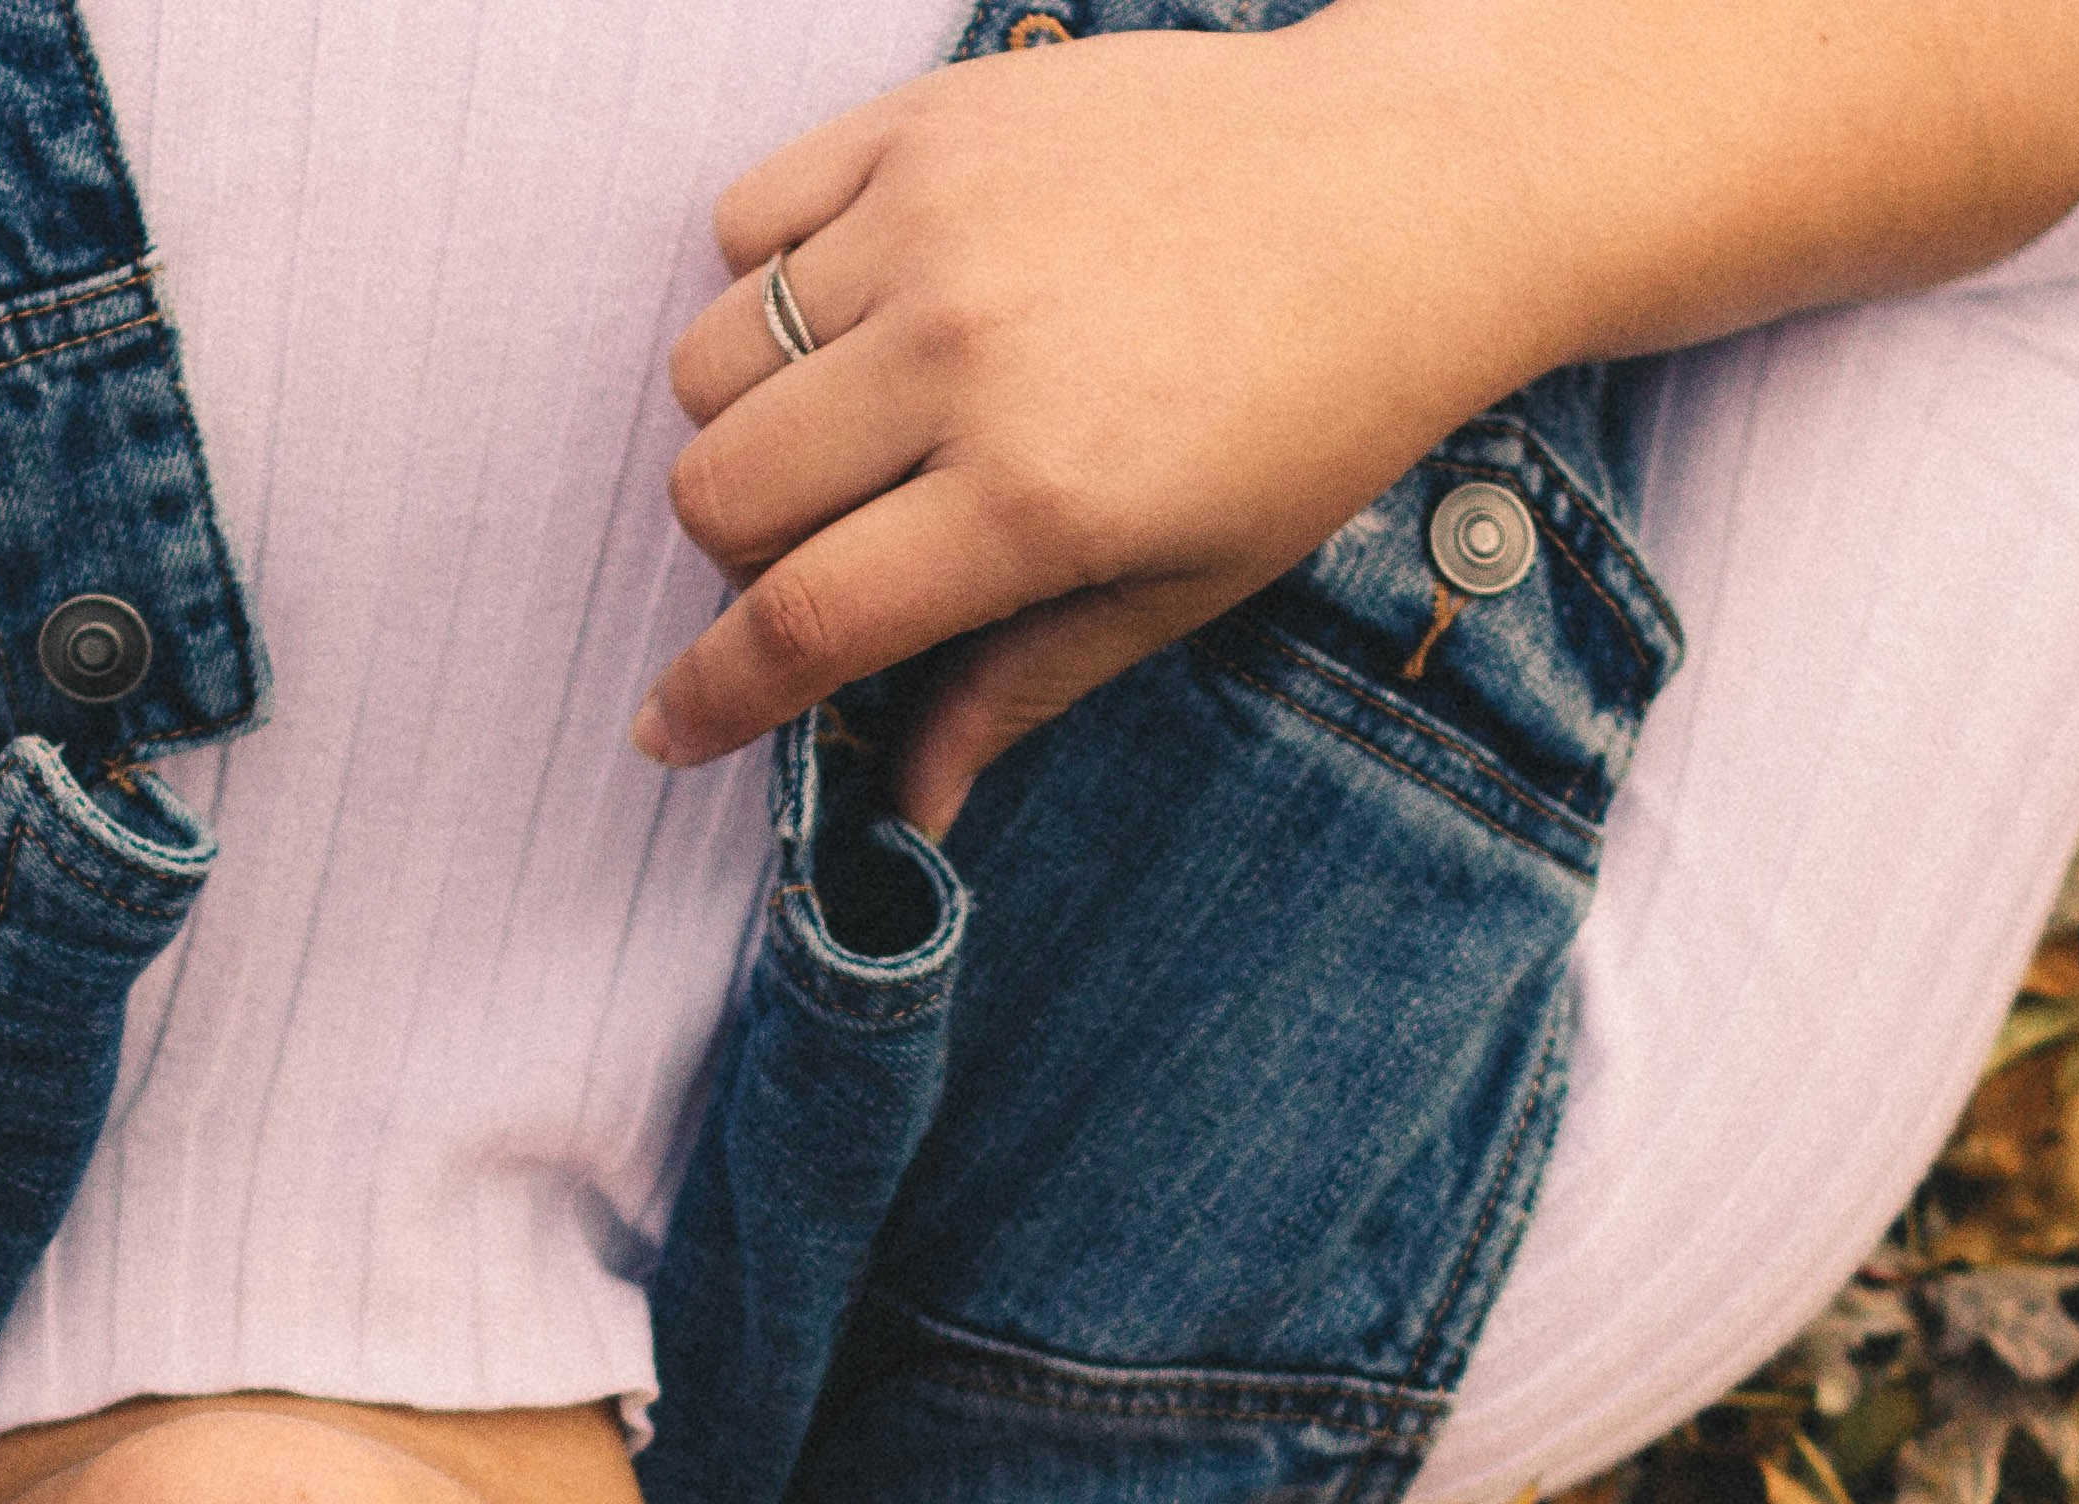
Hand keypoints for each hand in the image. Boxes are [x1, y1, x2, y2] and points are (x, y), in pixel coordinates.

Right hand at [641, 9, 1550, 835]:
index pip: (799, 620)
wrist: (1405, 186)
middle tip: (828, 552)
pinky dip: (767, 280)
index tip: (672, 727)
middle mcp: (966, 355)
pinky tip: (859, 309)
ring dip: (749, 423)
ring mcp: (935, 222)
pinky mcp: (927, 121)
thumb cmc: (1316, 403)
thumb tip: (910, 807)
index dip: (712, 695)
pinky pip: (745, 218)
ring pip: (711, 361)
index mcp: (1035, 496)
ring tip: (853, 427)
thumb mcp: (1189, 583)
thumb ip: (1023, 685)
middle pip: (718, 493)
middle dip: (742, 559)